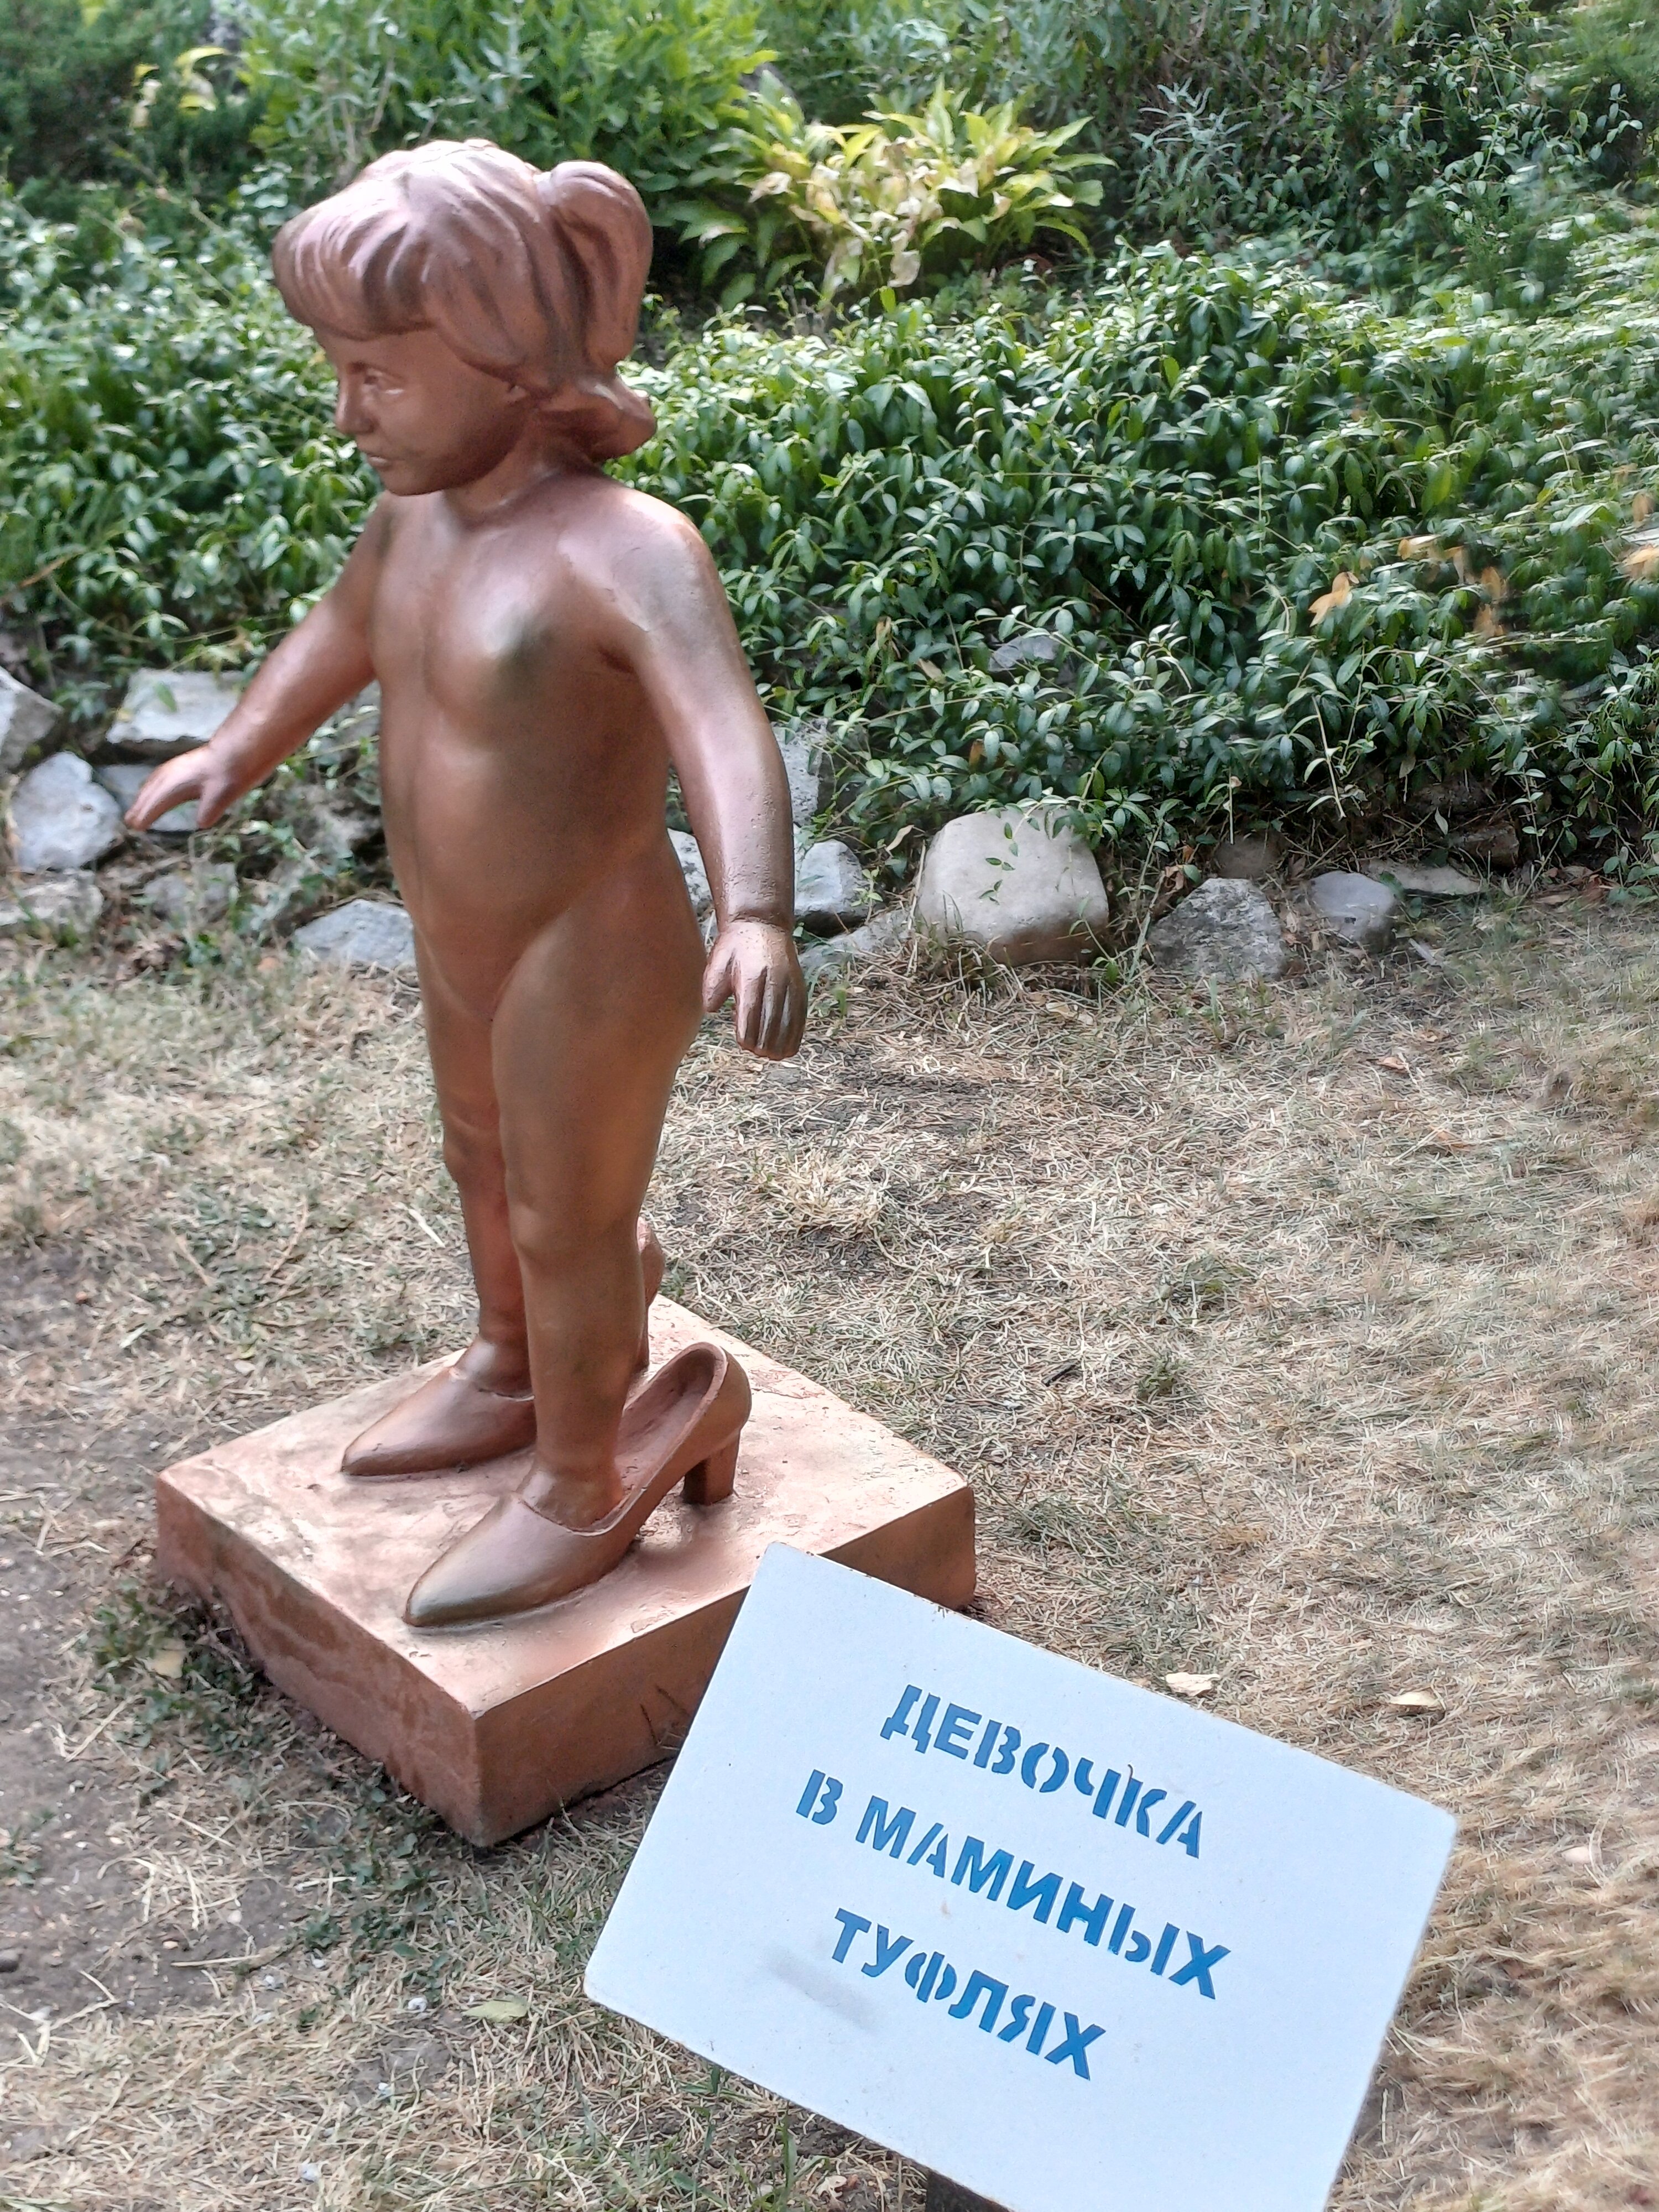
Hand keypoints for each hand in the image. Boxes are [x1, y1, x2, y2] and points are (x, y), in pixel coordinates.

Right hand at [123, 747, 243, 831]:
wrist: (236, 752)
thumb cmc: (229, 775)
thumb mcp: (222, 795)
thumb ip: (209, 810)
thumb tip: (201, 823)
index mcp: (176, 783)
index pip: (155, 803)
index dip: (145, 816)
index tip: (137, 828)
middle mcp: (169, 775)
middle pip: (149, 793)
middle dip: (139, 808)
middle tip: (129, 823)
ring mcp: (173, 768)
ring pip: (152, 785)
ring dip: (143, 798)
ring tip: (136, 810)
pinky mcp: (180, 766)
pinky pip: (158, 779)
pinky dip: (151, 787)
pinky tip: (153, 790)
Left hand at [703, 918, 805, 1060]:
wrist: (761, 924)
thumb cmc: (735, 947)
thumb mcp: (717, 962)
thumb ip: (712, 986)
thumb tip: (712, 1010)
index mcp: (750, 975)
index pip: (751, 1011)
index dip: (748, 1033)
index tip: (743, 1044)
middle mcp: (773, 980)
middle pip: (771, 1019)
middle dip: (764, 1041)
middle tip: (757, 1052)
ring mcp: (789, 984)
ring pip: (788, 1020)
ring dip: (780, 1041)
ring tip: (772, 1055)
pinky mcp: (799, 987)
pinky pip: (800, 1015)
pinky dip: (796, 1033)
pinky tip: (790, 1047)